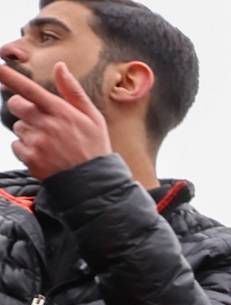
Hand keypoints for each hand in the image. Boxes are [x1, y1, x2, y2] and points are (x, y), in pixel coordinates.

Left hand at [0, 62, 112, 179]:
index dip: (8, 76)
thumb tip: (60, 66)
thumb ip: (73, 91)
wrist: (95, 184)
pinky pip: (16, 146)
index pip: (28, 88)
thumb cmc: (95, 148)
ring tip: (50, 144)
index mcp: (60, 111)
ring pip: (18, 127)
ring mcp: (36, 142)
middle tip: (41, 120)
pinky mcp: (30, 158)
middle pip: (15, 105)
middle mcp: (45, 124)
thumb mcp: (93, 117)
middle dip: (22, 108)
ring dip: (28, 132)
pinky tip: (44, 156)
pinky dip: (26, 150)